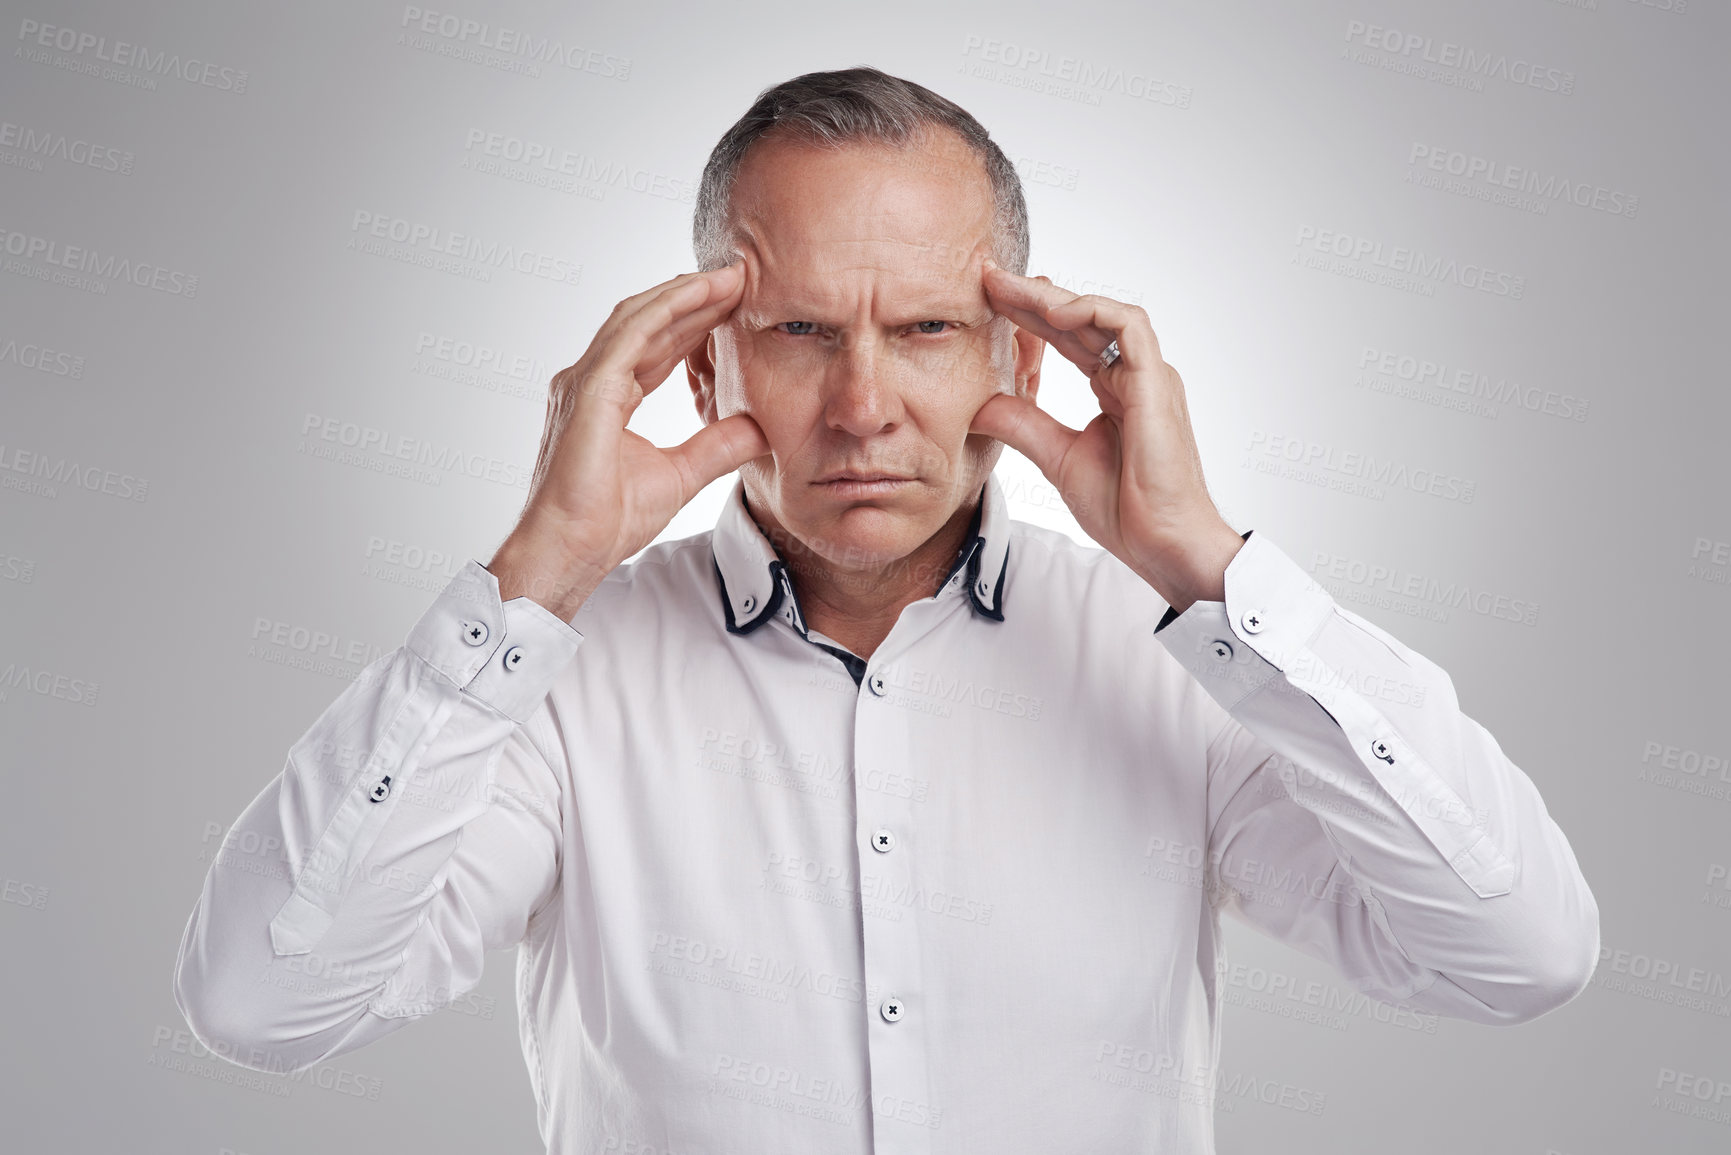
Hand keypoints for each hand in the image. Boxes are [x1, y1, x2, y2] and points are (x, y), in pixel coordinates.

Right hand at [489, 262, 768, 617]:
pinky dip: (667, 309)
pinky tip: (701, 293)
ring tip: (729, 277)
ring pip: (640, 317)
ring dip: (686, 293)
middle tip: (741, 277)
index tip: (737, 305)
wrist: (570, 549)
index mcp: (608, 396)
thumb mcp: (681, 475)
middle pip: (649, 323)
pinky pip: (632, 334)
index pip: (657, 346)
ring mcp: (585, 381)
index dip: (696, 322)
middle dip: (695, 298)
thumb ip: (717, 446)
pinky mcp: (588, 389)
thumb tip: (759, 428)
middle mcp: (591, 380)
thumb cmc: (607, 521)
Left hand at [969, 259, 1243, 612]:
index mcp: (1115, 390)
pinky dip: (1093, 312)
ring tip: (1012, 290)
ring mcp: (1150, 377)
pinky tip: (1055, 312)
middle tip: (988, 279)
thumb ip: (1024, 426)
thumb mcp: (1058, 458)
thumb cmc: (1126, 510)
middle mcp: (1135, 376)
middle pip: (1081, 321)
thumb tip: (979, 405)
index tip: (988, 302)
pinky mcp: (1157, 383)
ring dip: (1058, 298)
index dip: (1029, 317)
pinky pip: (1129, 326)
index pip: (1069, 340)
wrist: (1163, 544)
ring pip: (1104, 314)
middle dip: (1033, 297)